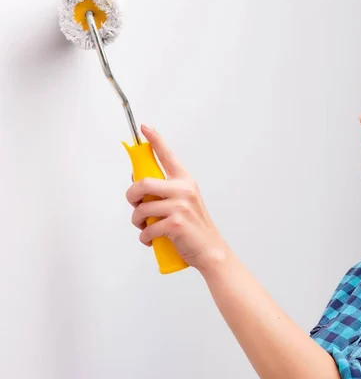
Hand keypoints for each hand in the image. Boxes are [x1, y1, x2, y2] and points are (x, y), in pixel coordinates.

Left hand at [126, 124, 228, 272]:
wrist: (211, 250)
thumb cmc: (194, 228)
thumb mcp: (183, 203)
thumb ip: (163, 191)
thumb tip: (137, 181)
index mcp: (185, 181)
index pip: (167, 155)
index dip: (154, 140)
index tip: (144, 127)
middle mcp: (184, 189)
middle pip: (143, 183)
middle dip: (131, 196)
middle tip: (134, 205)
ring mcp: (181, 206)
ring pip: (142, 208)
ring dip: (138, 222)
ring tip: (145, 228)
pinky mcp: (176, 224)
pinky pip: (148, 228)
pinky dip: (145, 238)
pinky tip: (152, 240)